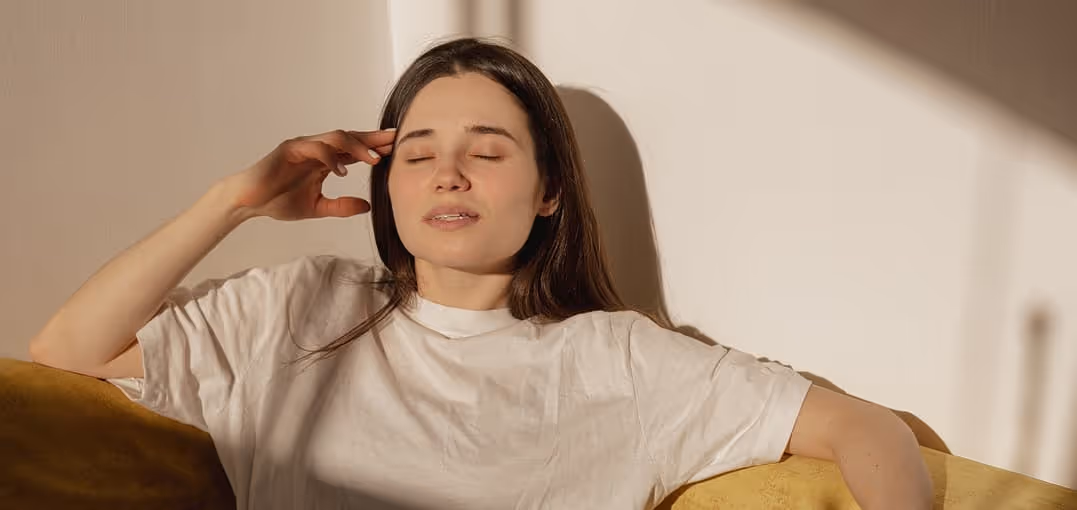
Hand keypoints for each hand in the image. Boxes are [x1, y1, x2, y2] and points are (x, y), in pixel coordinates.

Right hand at [223, 129, 394, 220]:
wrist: (249, 202)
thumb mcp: (317, 208)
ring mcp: (304, 147)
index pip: (355, 150)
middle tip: (396, 140)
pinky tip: (342, 171)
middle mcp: (317, 149)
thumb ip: (341, 206)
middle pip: (351, 138)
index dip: (375, 149)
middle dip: (374, 139)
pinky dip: (331, 158)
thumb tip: (368, 206)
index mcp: (326, 161)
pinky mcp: (289, 149)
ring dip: (357, 147)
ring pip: (336, 138)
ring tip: (375, 159)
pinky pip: (315, 148)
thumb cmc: (279, 201)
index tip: (397, 150)